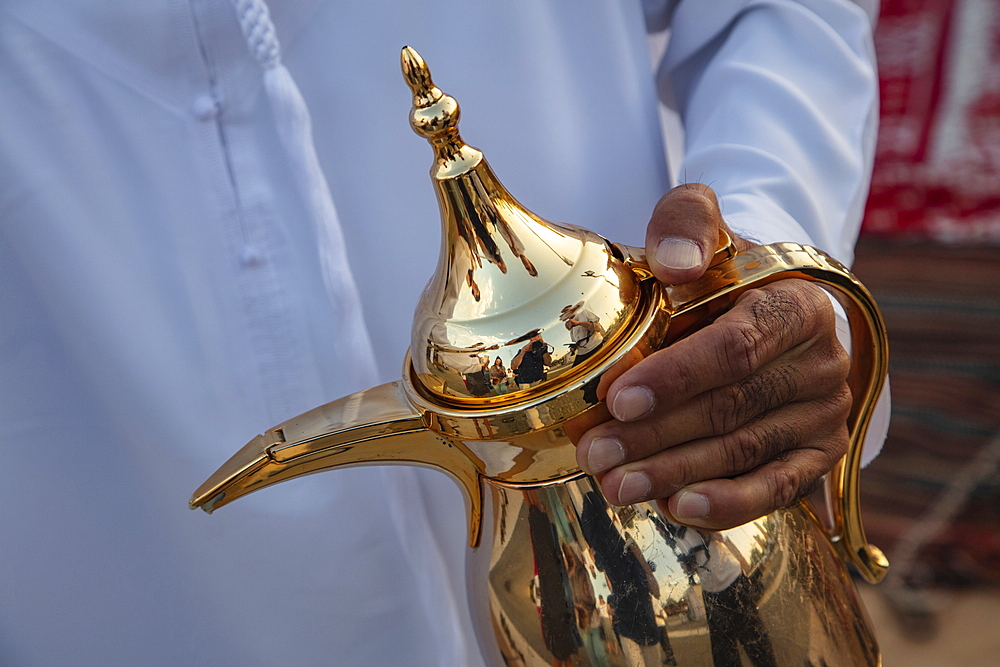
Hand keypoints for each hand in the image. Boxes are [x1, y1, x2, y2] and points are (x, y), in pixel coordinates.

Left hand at [575, 184, 851, 529]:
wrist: (758, 306)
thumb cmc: (717, 270)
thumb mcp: (700, 226)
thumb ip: (686, 224)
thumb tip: (676, 263)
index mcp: (797, 305)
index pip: (737, 347)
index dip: (677, 376)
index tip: (619, 398)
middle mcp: (824, 362)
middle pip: (733, 407)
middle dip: (657, 436)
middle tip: (598, 455)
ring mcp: (825, 413)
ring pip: (745, 451)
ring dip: (675, 473)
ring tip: (614, 485)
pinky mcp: (819, 454)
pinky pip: (776, 488)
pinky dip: (728, 504)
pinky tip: (676, 508)